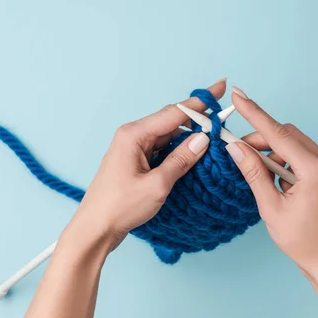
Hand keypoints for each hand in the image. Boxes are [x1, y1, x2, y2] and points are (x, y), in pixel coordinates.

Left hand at [71, 80, 226, 248]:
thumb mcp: (157, 185)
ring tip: (214, 137)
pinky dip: (180, 149)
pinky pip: (163, 147)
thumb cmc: (119, 206)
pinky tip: (195, 153)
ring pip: (169, 134)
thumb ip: (181, 160)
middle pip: (172, 119)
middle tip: (223, 116)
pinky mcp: (137, 160)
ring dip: (190, 136)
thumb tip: (204, 139)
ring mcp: (134, 148)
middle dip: (198, 117)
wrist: (95, 228)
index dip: (200, 102)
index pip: (174, 112)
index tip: (220, 89)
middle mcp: (133, 135)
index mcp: (134, 134)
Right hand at [228, 87, 317, 276]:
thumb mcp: (271, 207)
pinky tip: (273, 179)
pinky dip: (282, 160)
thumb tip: (235, 148)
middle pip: (285, 134)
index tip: (238, 96)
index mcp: (314, 170)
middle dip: (260, 139)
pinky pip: (300, 154)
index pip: (278, 133)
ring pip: (292, 143)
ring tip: (257, 174)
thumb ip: (253, 173)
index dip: (255, 114)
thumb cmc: (303, 241)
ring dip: (271, 151)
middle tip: (237, 152)